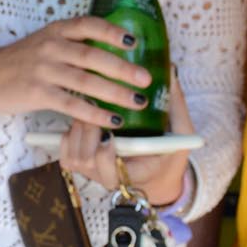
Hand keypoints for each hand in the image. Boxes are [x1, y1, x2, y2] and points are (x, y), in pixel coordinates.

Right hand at [0, 16, 149, 129]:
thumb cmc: (17, 63)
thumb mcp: (43, 44)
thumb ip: (71, 46)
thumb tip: (109, 55)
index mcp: (55, 31)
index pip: (88, 25)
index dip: (112, 31)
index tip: (134, 40)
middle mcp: (51, 47)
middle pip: (94, 56)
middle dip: (123, 68)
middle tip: (146, 78)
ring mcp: (44, 70)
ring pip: (87, 81)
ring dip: (116, 92)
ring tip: (137, 101)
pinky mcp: (37, 93)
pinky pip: (72, 104)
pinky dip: (95, 113)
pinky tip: (111, 121)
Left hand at [57, 81, 194, 207]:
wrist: (155, 177)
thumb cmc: (168, 152)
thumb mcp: (180, 130)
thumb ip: (174, 104)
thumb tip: (168, 69)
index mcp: (136, 174)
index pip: (111, 173)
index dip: (105, 155)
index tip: (111, 134)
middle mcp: (110, 177)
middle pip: (85, 161)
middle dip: (87, 132)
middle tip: (95, 108)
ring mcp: (93, 173)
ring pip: (73, 156)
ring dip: (77, 131)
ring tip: (89, 110)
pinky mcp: (82, 166)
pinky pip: (65, 154)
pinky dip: (68, 136)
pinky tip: (80, 119)